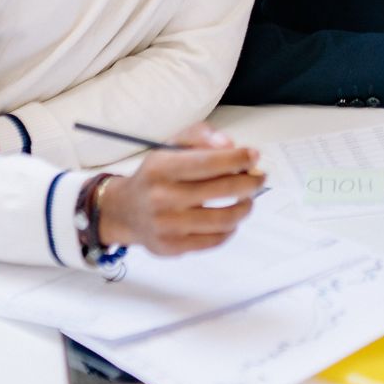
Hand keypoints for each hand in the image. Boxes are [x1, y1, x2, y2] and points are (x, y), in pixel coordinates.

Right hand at [96, 123, 264, 256]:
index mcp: (161, 168)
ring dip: (245, 207)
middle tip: (259, 177)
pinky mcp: (173, 247)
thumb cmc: (155, 176)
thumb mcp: (170, 146)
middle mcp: (162, 197)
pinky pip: (214, 240)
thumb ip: (200, 136)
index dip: (238, 159)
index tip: (254, 156)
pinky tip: (231, 218)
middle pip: (223, 190)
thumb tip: (230, 144)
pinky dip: (230, 228)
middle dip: (250, 182)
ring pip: (224, 219)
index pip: (209, 162)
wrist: (125, 211)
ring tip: (248, 199)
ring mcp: (167, 225)